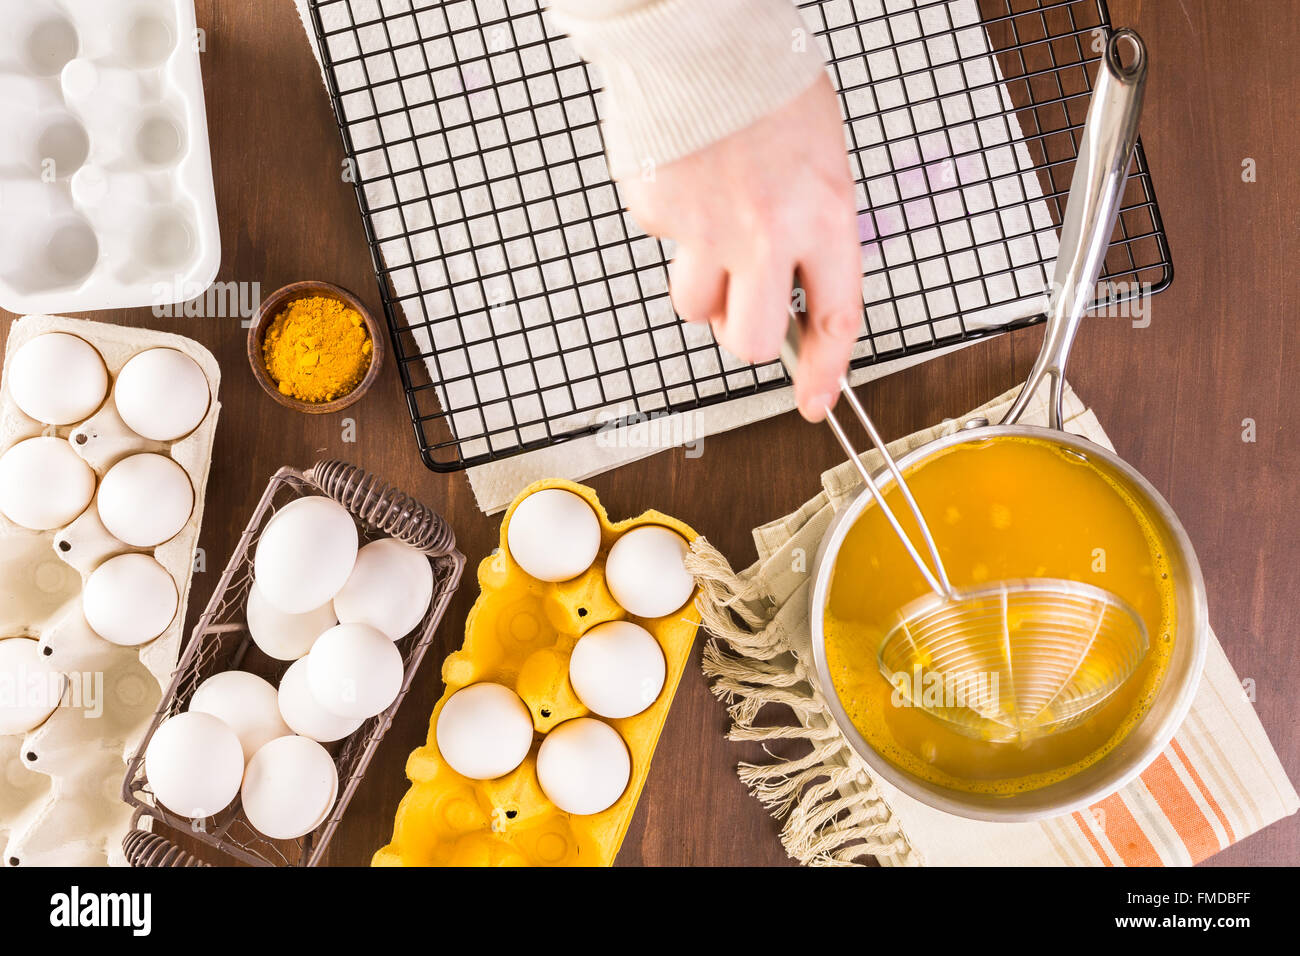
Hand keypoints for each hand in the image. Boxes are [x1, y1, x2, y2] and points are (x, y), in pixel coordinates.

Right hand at [618, 75, 862, 421]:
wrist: (701, 36)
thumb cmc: (766, 87)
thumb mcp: (822, 160)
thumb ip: (814, 231)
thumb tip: (798, 291)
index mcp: (825, 215)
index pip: (836, 319)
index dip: (826, 372)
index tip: (815, 400)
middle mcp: (768, 232)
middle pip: (750, 342)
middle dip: (745, 334)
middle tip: (744, 303)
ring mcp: (707, 229)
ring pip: (695, 307)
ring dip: (703, 281)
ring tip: (712, 224)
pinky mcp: (659, 215)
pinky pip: (664, 249)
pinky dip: (673, 226)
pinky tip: (687, 182)